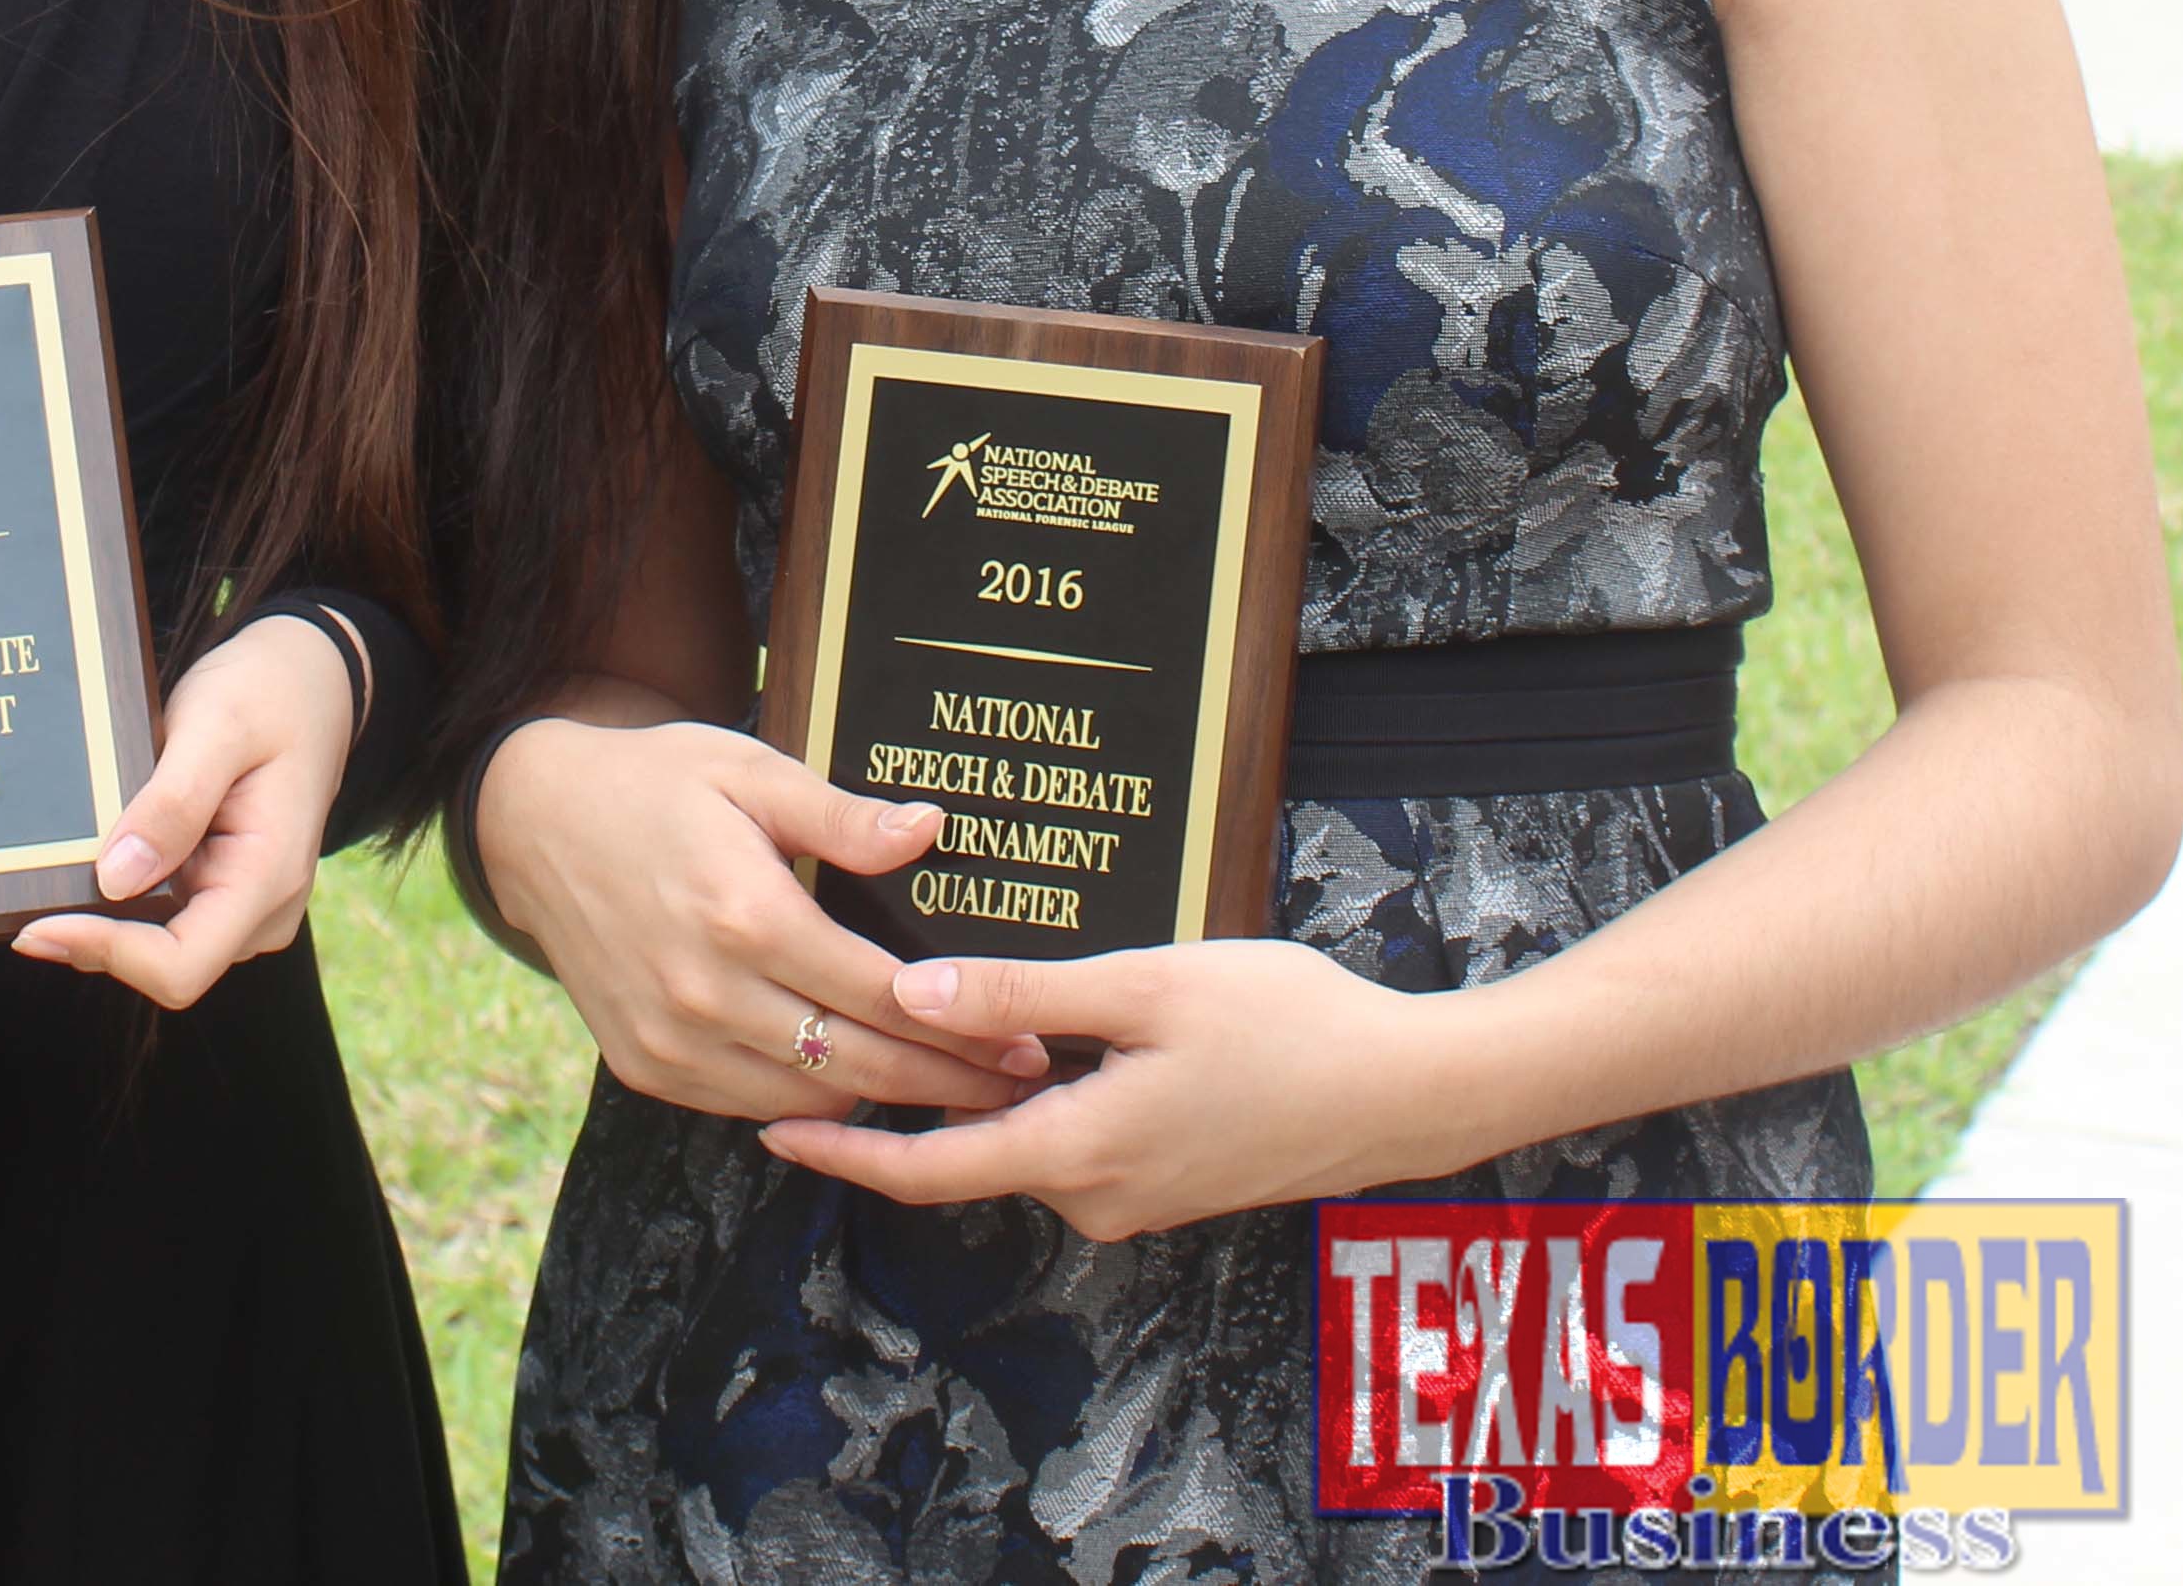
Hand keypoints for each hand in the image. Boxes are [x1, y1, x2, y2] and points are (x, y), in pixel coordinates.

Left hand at [12, 612, 353, 1008]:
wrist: (311, 679)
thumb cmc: (268, 692)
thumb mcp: (218, 725)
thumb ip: (173, 802)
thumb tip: (116, 881)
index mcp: (269, 877)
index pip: (180, 964)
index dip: (106, 954)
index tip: (38, 925)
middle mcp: (262, 911)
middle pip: (161, 965)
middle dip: (94, 934)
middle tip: (28, 889)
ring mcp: (244, 907)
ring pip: (155, 947)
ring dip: (102, 916)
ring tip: (62, 859)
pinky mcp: (223, 892)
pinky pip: (161, 916)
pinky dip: (118, 896)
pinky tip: (95, 853)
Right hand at [473, 715, 1049, 1121]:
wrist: (534, 823)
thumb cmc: (657, 784)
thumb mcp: (750, 771)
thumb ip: (841, 814)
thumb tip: (930, 829)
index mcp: (746, 915)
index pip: (884, 996)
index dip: (965, 1027)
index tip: (1025, 1040)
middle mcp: (707, 992)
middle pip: (857, 1064)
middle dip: (946, 1082)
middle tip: (1014, 1084)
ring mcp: (671, 1039)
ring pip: (807, 1101)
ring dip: (881, 1100)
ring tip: (949, 1089)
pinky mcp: (645, 1065)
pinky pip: (748, 1106)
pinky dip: (804, 1102)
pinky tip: (850, 1082)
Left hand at [761, 941, 1460, 1237]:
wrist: (1410, 1091)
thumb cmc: (1290, 1026)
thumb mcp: (1146, 987)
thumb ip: (1024, 998)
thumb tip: (910, 994)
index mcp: (1078, 1154)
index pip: (926, 1170)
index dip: (842, 1153)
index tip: (773, 1130)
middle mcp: (1098, 1196)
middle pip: (969, 1150)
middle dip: (907, 1096)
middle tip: (849, 1018)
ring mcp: (1138, 1195)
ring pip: (1025, 1139)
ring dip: (982, 1087)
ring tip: (947, 1003)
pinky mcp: (1170, 1178)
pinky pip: (1075, 1140)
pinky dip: (1040, 1093)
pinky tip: (1047, 1028)